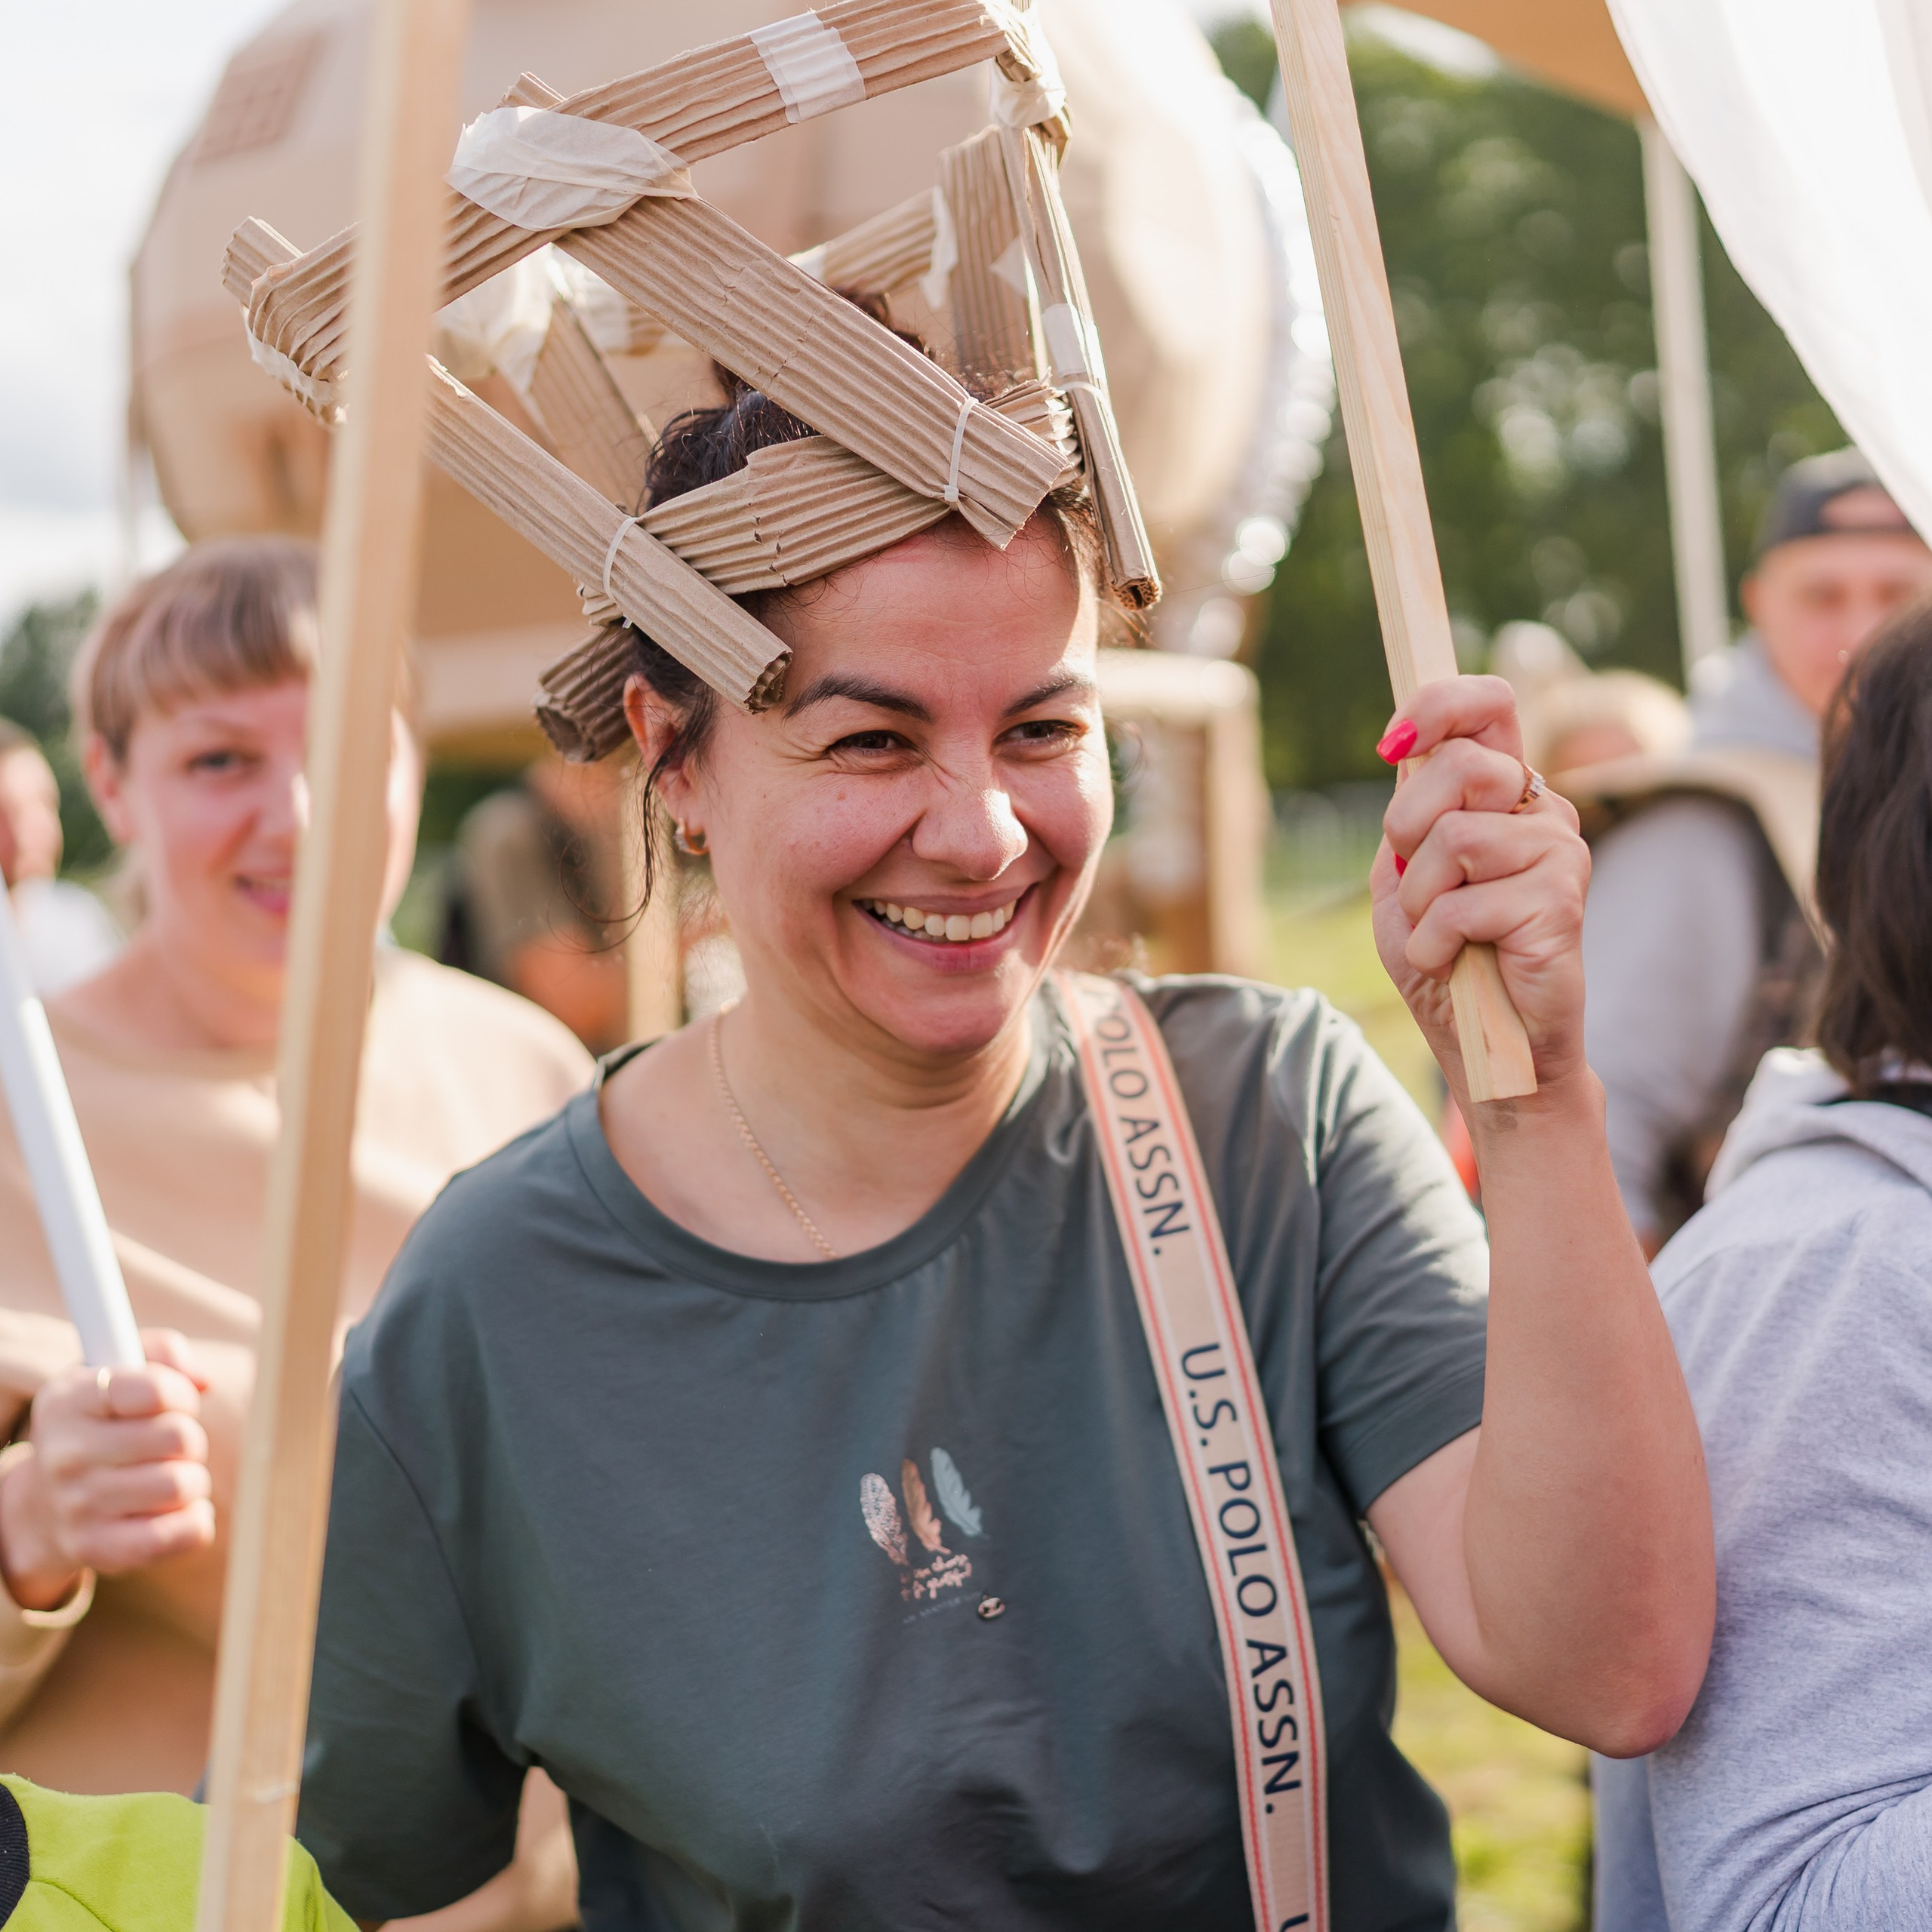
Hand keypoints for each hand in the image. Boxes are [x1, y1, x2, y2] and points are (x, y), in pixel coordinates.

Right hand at [0, 1331, 214, 1611]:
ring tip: (169, 1475)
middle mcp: (66, 1454)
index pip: (155, 1390)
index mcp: (69, 1400)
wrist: (44, 1504)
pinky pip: (181, 1534)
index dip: (181, 1394)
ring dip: (192, 1478)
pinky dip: (196, 1521)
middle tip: (171, 1445)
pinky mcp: (98, 1549)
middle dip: (190, 1438)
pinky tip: (181, 1509)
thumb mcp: (117, 1369)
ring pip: (181, 1485)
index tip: (173, 1403)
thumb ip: (164, 1352)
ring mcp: (77, 1506)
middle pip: (178, 1437)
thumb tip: (201, 1382)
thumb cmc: (101, 1424)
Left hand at [1371, 677, 1590, 1098]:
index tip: (1391, 743)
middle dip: (1407, 827)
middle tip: (1416, 883)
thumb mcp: (1405, 878)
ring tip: (1445, 934)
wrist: (1486, 1041)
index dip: (1437, 706)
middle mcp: (1540, 809)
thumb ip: (1408, 818)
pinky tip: (1455, 961)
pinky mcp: (1560, 900)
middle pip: (1459, 765)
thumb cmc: (1446, 958)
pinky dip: (1434, 942)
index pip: (1487, 705)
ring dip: (1421, 900)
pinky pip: (1462, 902)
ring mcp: (1558, 851)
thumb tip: (1407, 752)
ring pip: (1454, 837)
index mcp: (1503, 793)